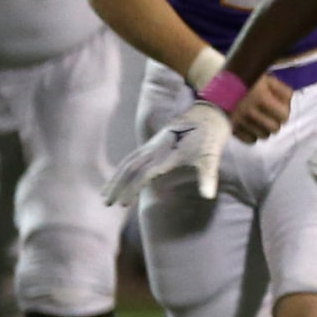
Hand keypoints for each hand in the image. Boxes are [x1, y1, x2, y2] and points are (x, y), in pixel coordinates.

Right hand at [103, 101, 232, 206]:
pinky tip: (118, 177)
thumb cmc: (210, 137)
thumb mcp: (211, 158)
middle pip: (130, 167)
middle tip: (106, 203)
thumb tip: (209, 197)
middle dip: (117, 185)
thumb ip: (208, 178)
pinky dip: (122, 168)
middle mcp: (155, 148)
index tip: (123, 204)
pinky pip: (132, 156)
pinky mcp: (153, 142)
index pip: (144, 173)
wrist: (207, 113)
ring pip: (128, 161)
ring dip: (116, 177)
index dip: (132, 188)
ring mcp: (152, 144)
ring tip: (105, 194)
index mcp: (167, 154)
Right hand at [228, 75, 292, 143]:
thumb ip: (281, 90)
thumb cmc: (245, 76)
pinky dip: (253, 135)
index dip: (284, 111)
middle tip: (269, 113)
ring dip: (264, 128)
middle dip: (275, 121)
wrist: (214, 77)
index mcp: (261, 96)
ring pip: (263, 136)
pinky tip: (250, 125)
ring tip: (260, 118)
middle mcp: (250, 110)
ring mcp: (239, 120)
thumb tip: (290, 104)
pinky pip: (250, 140)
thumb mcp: (265, 78)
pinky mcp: (230, 126)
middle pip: (275, 128)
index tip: (279, 106)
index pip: (284, 116)